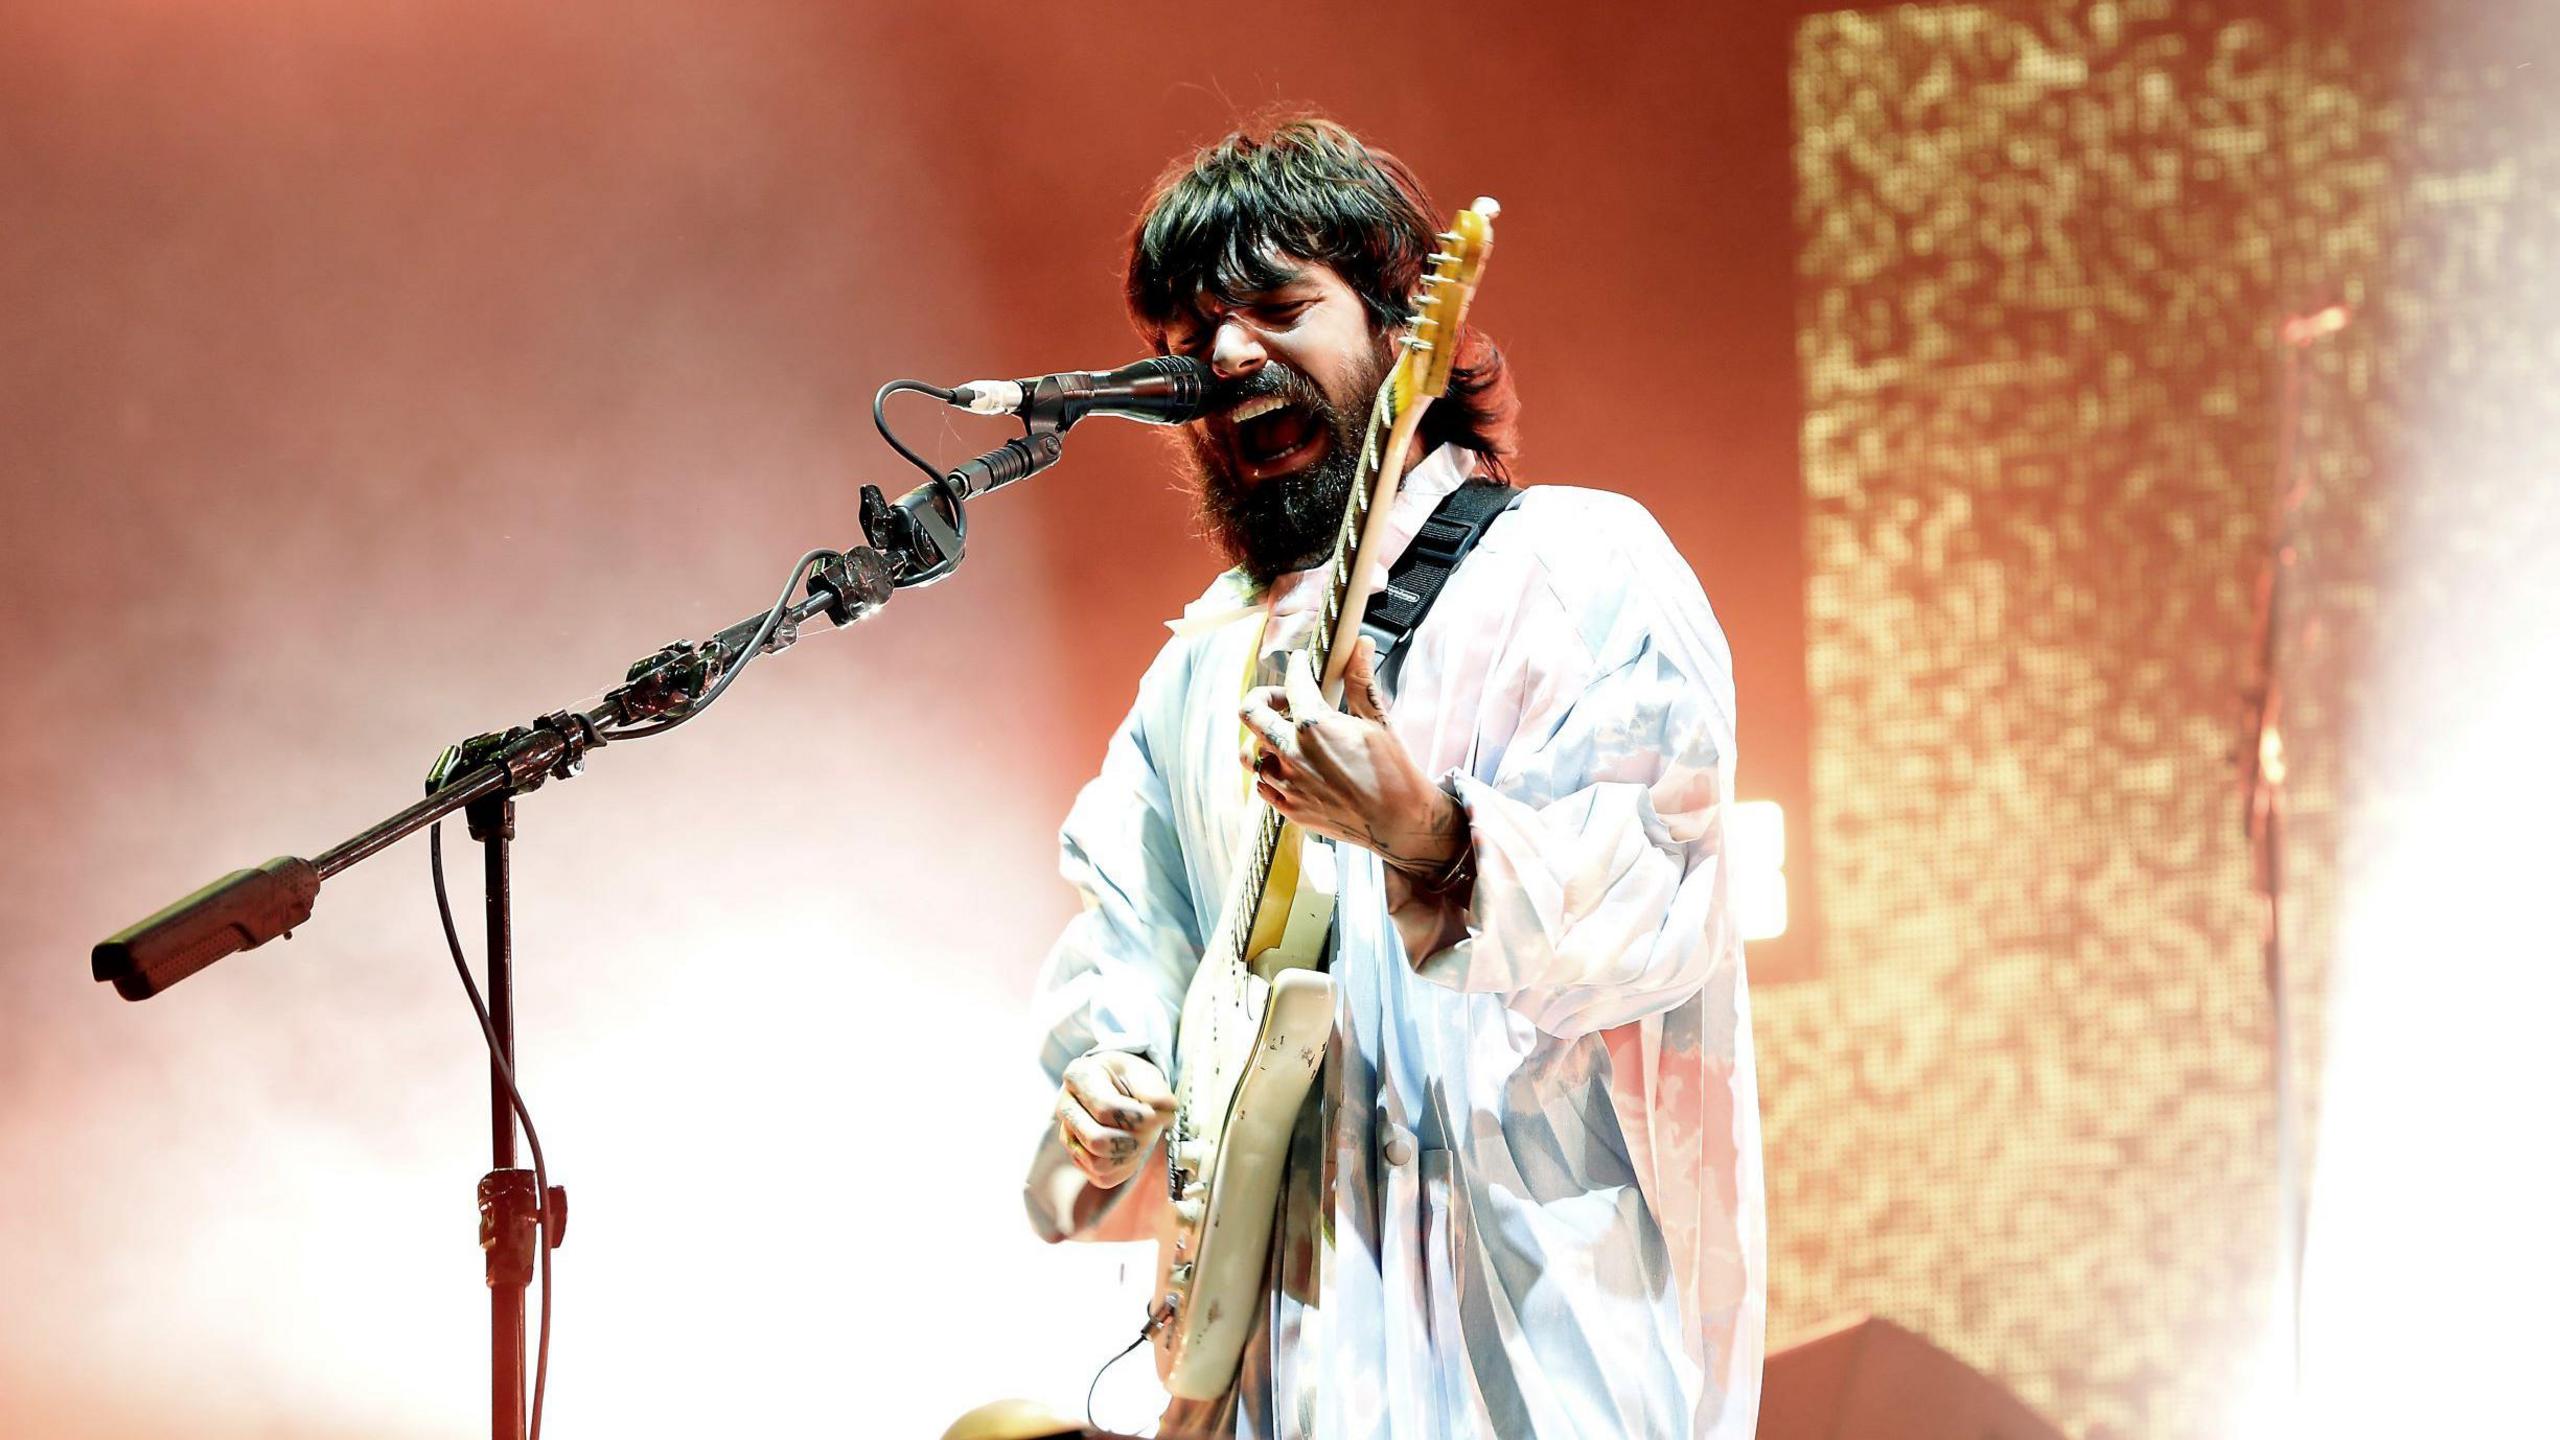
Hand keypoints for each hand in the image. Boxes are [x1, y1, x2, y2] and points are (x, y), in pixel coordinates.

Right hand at [1055, 1050, 1175, 1188]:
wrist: (1119, 1089)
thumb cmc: (1129, 1079)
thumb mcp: (1144, 1073)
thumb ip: (1155, 1089)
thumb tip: (1165, 1107)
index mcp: (1079, 1077)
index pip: (1106, 1108)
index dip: (1138, 1118)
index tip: (1159, 1115)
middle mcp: (1066, 1106)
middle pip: (1097, 1141)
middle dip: (1135, 1140)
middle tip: (1152, 1129)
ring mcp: (1068, 1134)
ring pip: (1098, 1163)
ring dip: (1131, 1156)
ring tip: (1144, 1138)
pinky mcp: (1078, 1157)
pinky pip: (1103, 1177)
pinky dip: (1126, 1168)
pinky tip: (1134, 1150)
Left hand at [1241, 637, 1464, 878]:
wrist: (1399, 822)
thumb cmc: (1393, 772)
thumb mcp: (1378, 721)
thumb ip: (1360, 681)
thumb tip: (1361, 644)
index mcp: (1315, 726)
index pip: (1294, 682)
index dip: (1297, 666)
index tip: (1301, 662)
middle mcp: (1293, 753)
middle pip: (1250, 713)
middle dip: (1262, 697)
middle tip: (1282, 698)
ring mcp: (1287, 784)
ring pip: (1251, 753)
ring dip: (1264, 740)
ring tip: (1284, 736)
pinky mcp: (1289, 808)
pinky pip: (1262, 784)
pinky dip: (1270, 771)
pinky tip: (1290, 767)